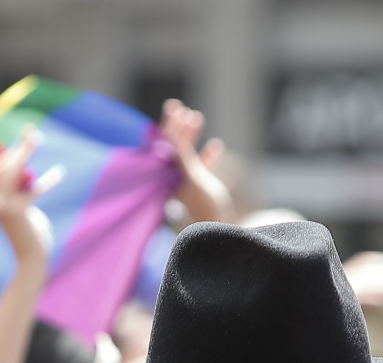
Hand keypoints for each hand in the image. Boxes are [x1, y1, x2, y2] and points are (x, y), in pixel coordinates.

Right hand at [0, 128, 62, 267]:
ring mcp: (3, 206)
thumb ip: (21, 194)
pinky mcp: (16, 212)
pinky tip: (59, 173)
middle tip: (32, 131)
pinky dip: (47, 182)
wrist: (31, 260)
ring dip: (24, 152)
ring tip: (37, 138)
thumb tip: (27, 175)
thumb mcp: (24, 212)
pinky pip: (32, 192)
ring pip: (11, 172)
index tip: (22, 138)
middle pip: (2, 166)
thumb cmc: (31, 237)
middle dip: (17, 147)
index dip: (10, 153)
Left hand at [159, 99, 234, 223]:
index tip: (174, 108)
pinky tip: (217, 146)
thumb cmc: (205, 210)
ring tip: (196, 117)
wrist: (218, 235)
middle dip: (177, 127)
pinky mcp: (200, 192)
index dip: (169, 125)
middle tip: (179, 107)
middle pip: (172, 148)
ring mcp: (186, 185)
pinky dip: (208, 158)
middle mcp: (173, 180)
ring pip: (187, 156)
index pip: (164, 146)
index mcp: (168, 177)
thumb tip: (166, 136)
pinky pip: (202, 170)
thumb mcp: (192, 180)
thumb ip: (181, 157)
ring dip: (191, 136)